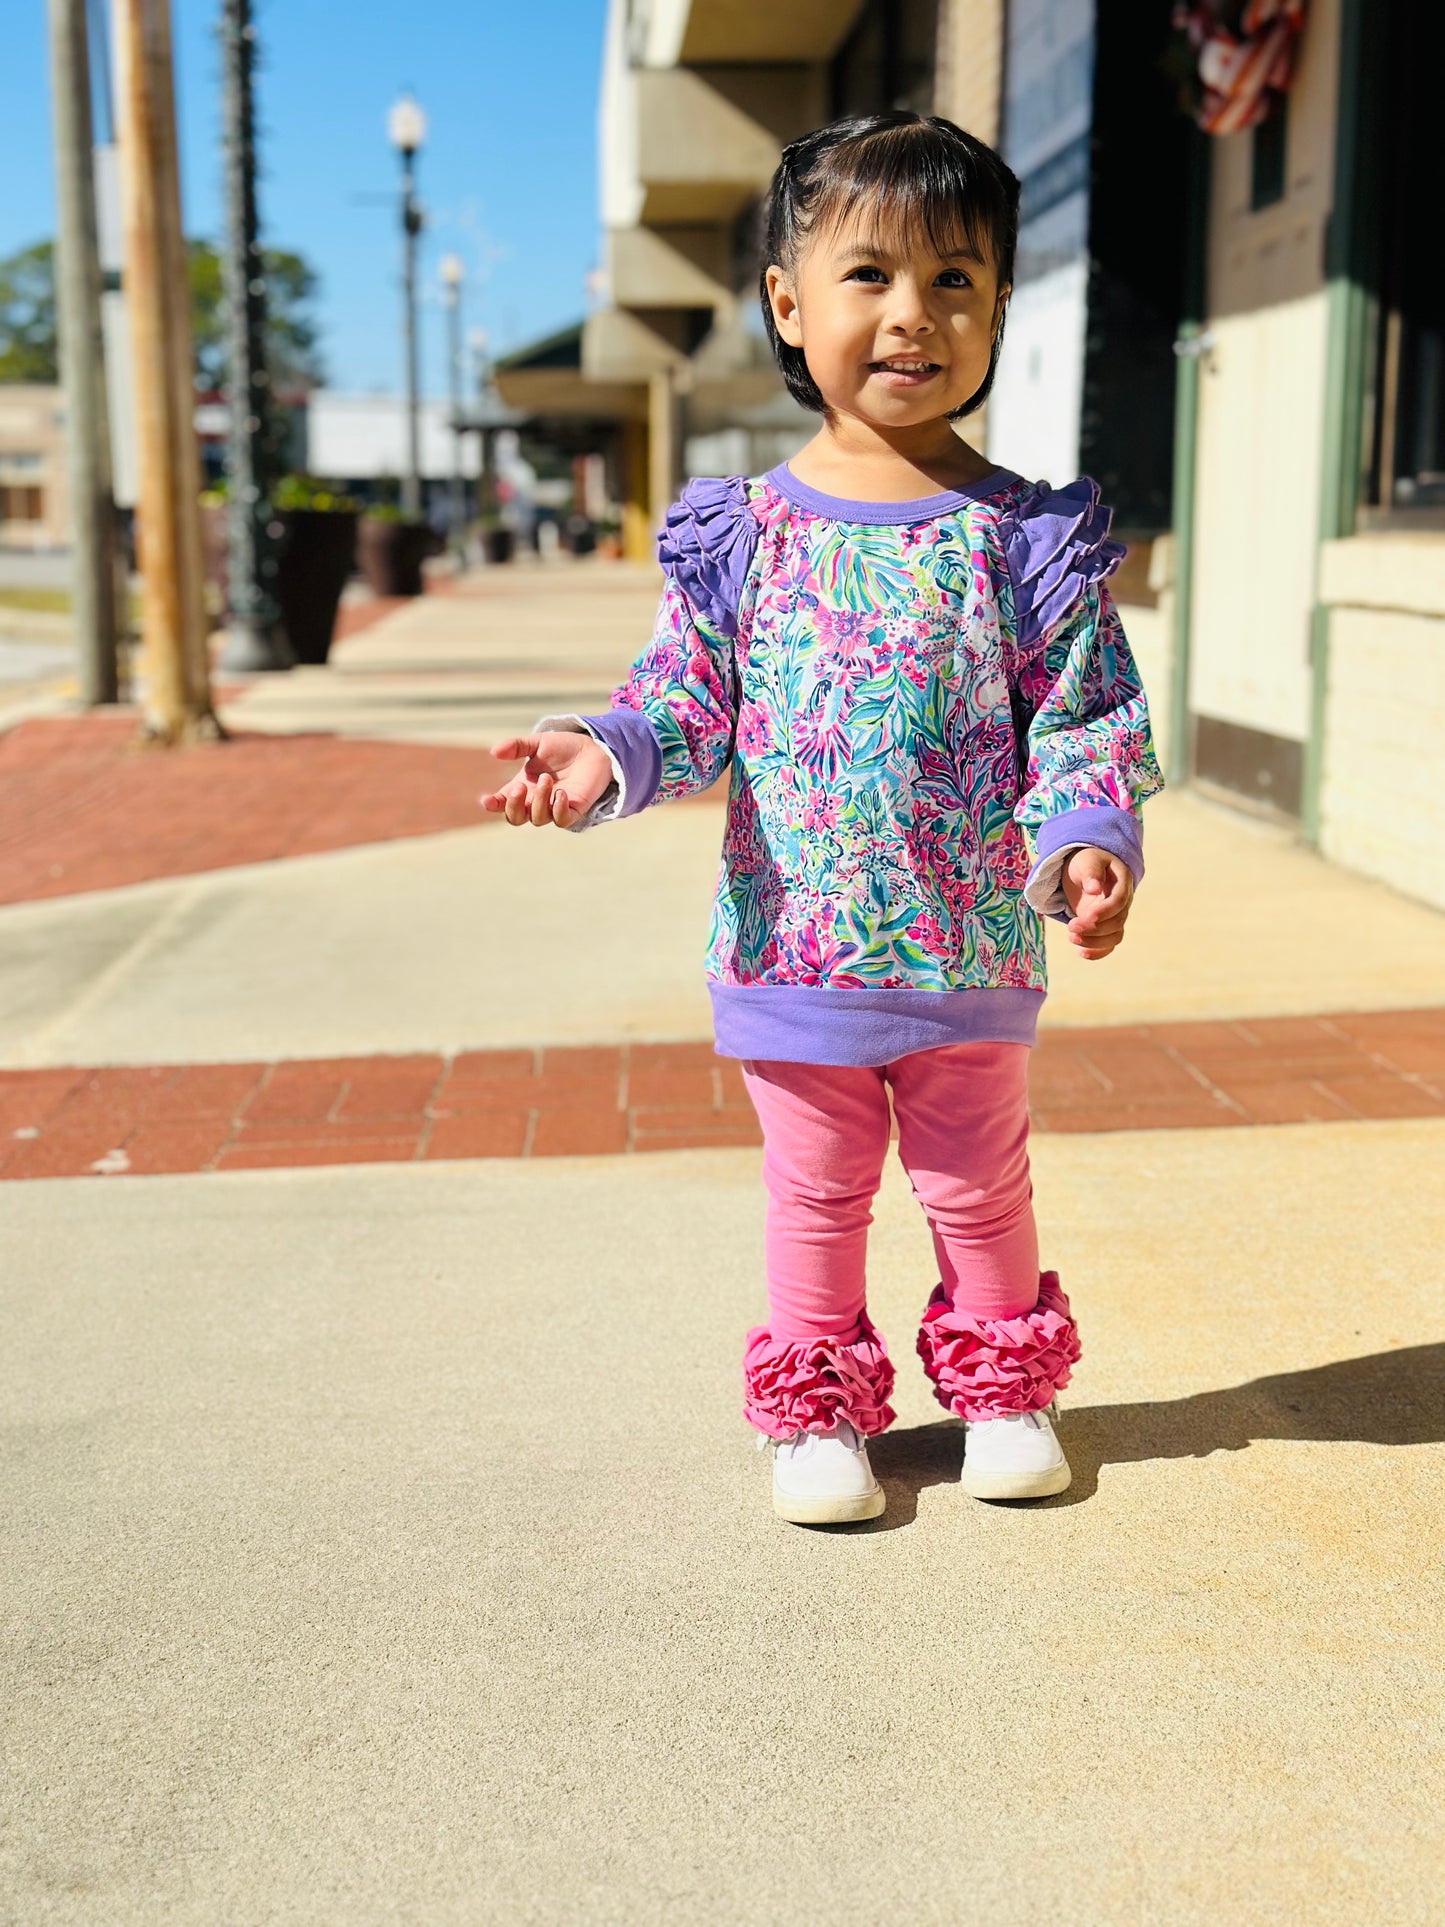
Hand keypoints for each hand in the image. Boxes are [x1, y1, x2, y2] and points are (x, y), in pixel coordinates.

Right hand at [480, 731, 614, 828]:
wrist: (594, 748)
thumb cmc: (563, 748)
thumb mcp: (537, 743)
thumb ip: (516, 746)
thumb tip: (494, 752)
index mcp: (523, 787)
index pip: (503, 803)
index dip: (494, 805)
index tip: (488, 800)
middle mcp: (535, 801)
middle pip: (515, 818)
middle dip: (514, 806)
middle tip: (520, 786)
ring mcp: (554, 808)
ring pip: (537, 818)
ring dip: (539, 800)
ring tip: (547, 778)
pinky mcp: (573, 810)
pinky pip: (561, 821)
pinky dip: (558, 809)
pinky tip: (561, 793)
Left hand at [1061, 847, 1133, 959]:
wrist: (1086, 870)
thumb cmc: (1086, 862)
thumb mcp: (1086, 861)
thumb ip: (1091, 872)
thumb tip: (1095, 889)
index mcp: (1122, 882)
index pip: (1119, 901)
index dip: (1105, 911)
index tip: (1086, 916)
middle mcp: (1123, 902)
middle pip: (1117, 922)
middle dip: (1094, 928)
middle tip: (1071, 926)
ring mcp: (1116, 916)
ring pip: (1114, 936)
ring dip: (1094, 942)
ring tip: (1071, 937)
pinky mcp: (1107, 927)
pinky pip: (1108, 944)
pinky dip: (1097, 952)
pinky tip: (1081, 953)